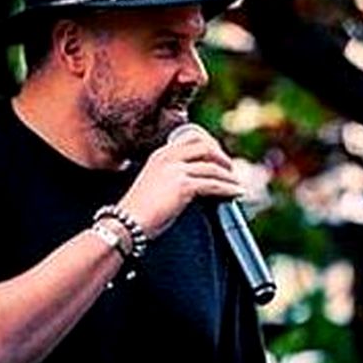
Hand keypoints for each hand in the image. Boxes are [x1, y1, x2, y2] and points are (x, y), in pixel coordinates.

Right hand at [116, 129, 244, 238]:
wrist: (126, 223)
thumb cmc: (140, 211)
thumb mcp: (156, 183)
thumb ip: (173, 175)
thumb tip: (198, 180)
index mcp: (161, 154)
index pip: (192, 139)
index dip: (211, 146)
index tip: (221, 157)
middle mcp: (168, 157)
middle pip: (206, 147)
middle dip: (223, 158)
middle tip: (231, 170)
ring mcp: (175, 170)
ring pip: (212, 167)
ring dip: (229, 177)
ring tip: (237, 185)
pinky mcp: (183, 186)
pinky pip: (213, 184)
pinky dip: (228, 189)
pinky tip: (236, 193)